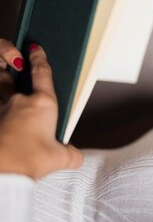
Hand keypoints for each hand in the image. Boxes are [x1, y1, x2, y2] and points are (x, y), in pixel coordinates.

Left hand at [0, 39, 82, 179]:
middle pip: (7, 78)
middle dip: (6, 69)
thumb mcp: (60, 159)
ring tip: (1, 82)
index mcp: (42, 104)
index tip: (35, 48)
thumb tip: (75, 157)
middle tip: (8, 64)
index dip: (39, 58)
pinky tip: (0, 118)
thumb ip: (70, 155)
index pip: (42, 73)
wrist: (0, 173)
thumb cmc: (28, 161)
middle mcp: (18, 103)